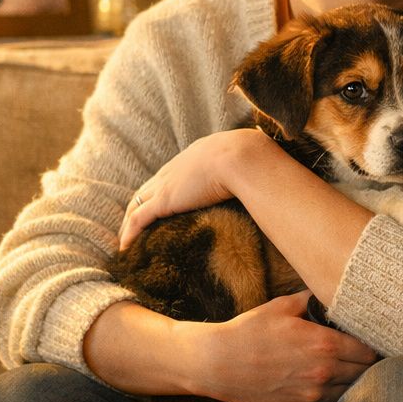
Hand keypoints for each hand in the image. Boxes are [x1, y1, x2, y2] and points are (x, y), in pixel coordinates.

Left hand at [119, 128, 273, 249]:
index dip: (166, 188)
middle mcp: (176, 167)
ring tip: (127, 237)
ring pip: (138, 203)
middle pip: (149, 187)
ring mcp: (167, 183)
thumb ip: (256, 169)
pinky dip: (129, 232)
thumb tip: (277, 176)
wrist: (245, 158)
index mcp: (196, 155)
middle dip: (141, 203)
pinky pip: (139, 219)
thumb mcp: (253, 160)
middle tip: (136, 222)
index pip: (173, 173)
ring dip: (130, 221)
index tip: (165, 201)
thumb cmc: (256, 160)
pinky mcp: (164, 200)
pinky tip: (126, 247)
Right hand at [192, 291, 377, 401]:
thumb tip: (326, 291)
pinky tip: (322, 392)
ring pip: (348, 394)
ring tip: (342, 376)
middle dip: (363, 367)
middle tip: (358, 361)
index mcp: (325, 344)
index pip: (368, 352)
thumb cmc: (249, 331)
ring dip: (348, 385)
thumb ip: (310, 300)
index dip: (370, 348)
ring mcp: (312, 395)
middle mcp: (324, 372)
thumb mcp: (281, 307)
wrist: (217, 363)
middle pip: (363, 374)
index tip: (366, 346)